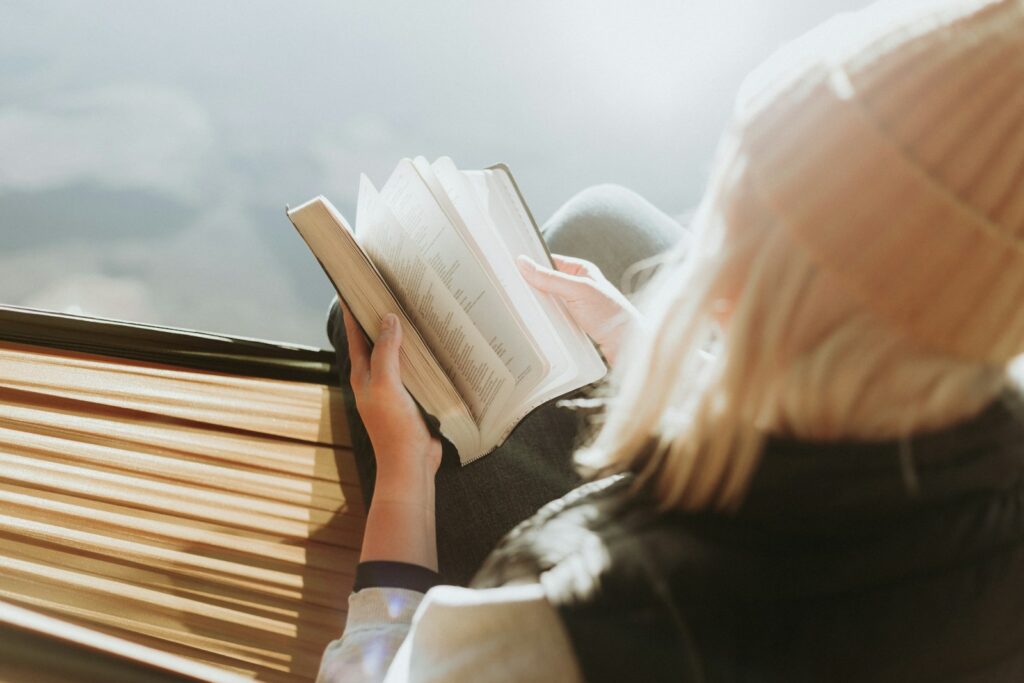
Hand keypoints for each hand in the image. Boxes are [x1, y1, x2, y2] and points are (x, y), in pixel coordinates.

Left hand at [341, 303, 441, 494]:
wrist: (410, 464)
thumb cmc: (393, 428)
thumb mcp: (386, 385)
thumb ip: (386, 352)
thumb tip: (388, 319)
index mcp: (363, 374)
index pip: (354, 333)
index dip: (352, 309)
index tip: (352, 285)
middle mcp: (375, 378)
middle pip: (375, 340)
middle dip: (378, 316)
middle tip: (388, 289)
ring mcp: (394, 387)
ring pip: (397, 353)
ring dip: (403, 334)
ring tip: (412, 309)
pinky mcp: (412, 396)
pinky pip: (415, 368)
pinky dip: (420, 353)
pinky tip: (432, 344)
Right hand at [517, 254, 639, 366]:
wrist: (627, 344)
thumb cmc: (610, 313)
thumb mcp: (577, 290)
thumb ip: (550, 278)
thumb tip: (524, 263)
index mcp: (580, 270)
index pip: (549, 262)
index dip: (532, 265)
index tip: (512, 269)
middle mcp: (578, 285)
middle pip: (546, 283)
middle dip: (532, 288)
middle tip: (512, 291)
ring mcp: (575, 305)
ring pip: (548, 302)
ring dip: (538, 307)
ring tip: (520, 308)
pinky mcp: (574, 322)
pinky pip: (553, 318)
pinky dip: (545, 320)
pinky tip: (536, 324)